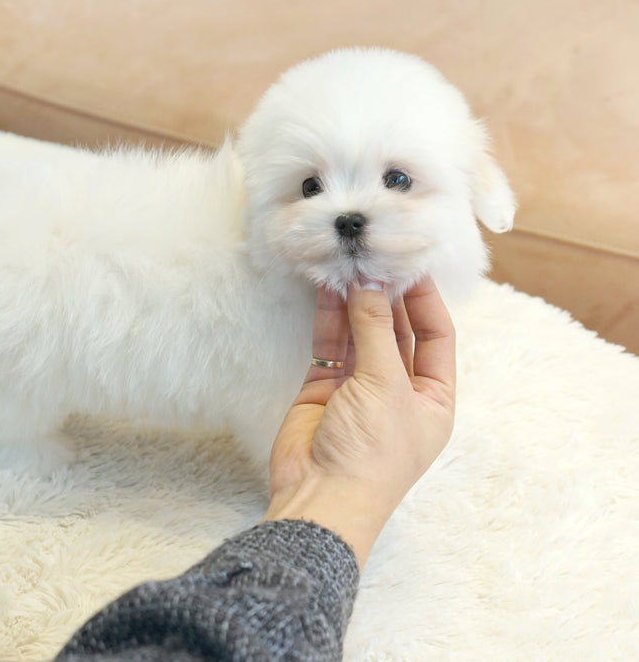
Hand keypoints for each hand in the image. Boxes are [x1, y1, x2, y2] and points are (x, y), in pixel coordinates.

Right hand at [265, 279, 455, 567]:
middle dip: (386, 296)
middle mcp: (399, 388)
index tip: (409, 265)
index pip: (436, 336)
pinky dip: (329, 317)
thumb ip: (375, 330)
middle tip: (374, 259)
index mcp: (433, 397)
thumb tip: (371, 283)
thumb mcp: (385, 386)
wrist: (320, 497)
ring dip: (355, 301)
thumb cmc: (371, 454)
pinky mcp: (325, 386)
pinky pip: (331, 343)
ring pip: (361, 332)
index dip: (425, 300)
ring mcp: (360, 387)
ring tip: (349, 266)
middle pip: (397, 330)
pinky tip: (327, 289)